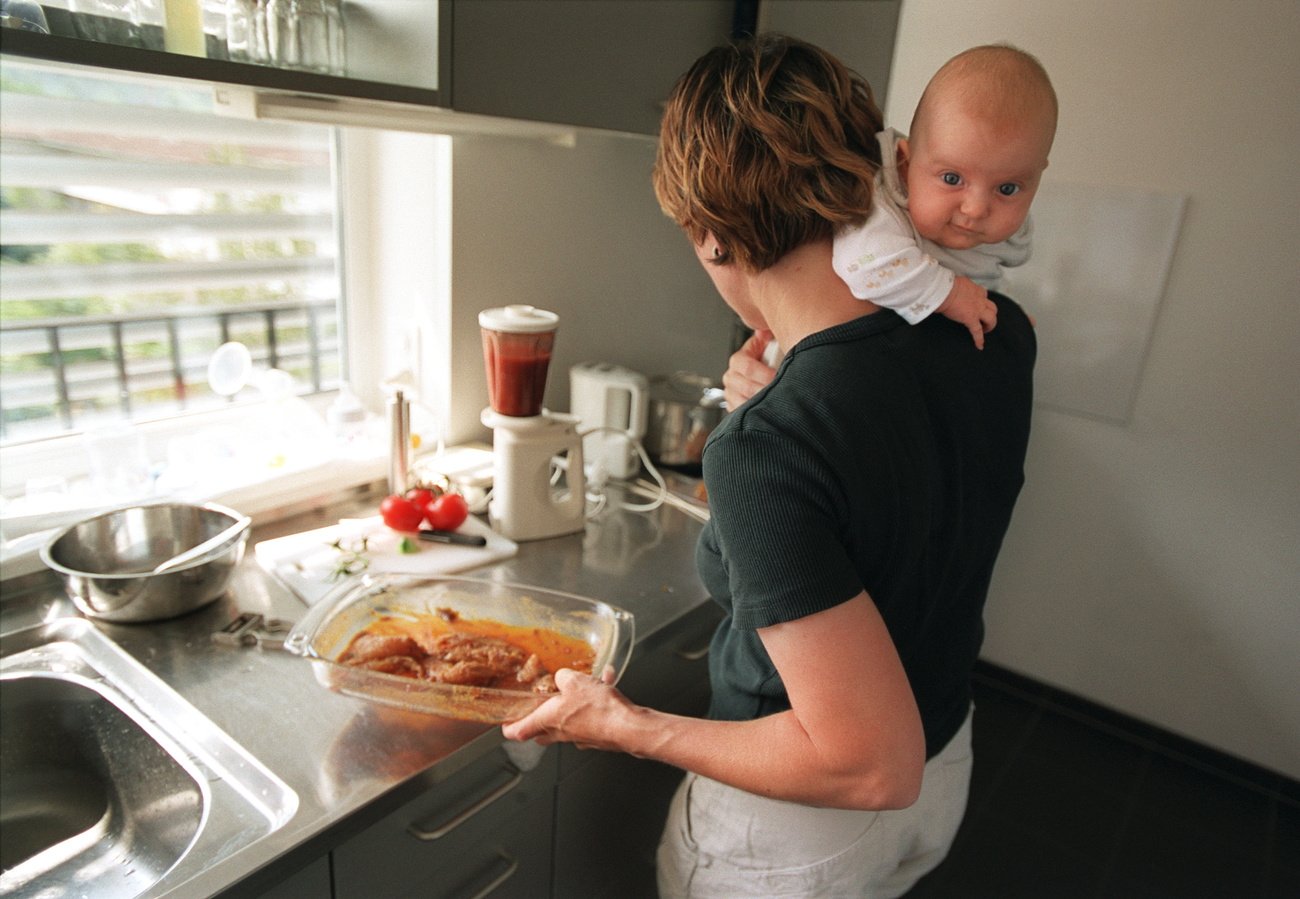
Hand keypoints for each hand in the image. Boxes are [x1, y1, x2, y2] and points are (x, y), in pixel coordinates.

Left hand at [501, 667, 630, 750]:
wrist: (628, 727)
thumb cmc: (599, 710)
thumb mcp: (574, 681)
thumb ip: (562, 677)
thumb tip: (562, 677)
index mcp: (548, 721)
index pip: (519, 732)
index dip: (509, 729)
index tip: (505, 725)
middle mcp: (561, 732)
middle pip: (542, 732)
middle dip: (539, 721)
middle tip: (539, 708)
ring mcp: (580, 736)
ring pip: (569, 721)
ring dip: (574, 703)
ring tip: (587, 683)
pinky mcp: (597, 735)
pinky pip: (591, 716)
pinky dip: (596, 701)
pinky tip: (607, 683)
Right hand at [722, 328, 776, 409]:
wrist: (760, 375)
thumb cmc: (766, 359)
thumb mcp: (767, 344)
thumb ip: (766, 336)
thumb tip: (765, 332)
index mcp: (738, 360)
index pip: (748, 367)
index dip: (765, 374)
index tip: (779, 377)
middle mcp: (731, 377)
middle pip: (747, 387)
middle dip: (767, 391)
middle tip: (782, 392)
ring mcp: (730, 393)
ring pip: (744, 402)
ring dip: (762, 403)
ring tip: (777, 401)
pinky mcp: (733, 407)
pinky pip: (741, 413)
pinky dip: (755, 413)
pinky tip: (767, 409)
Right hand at [937, 277, 996, 348]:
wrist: (944, 291)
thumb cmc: (944, 286)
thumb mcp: (953, 284)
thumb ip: (954, 288)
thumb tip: (946, 291)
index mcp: (974, 289)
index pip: (983, 294)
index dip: (983, 300)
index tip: (981, 304)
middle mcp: (979, 299)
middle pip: (992, 307)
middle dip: (991, 314)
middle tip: (985, 320)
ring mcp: (977, 309)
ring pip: (991, 318)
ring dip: (990, 324)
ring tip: (985, 330)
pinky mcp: (971, 319)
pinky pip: (977, 331)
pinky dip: (979, 339)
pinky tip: (979, 346)